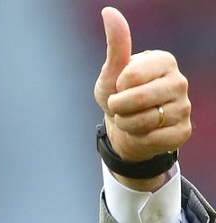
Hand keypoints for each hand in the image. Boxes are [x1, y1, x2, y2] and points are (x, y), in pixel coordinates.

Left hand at [94, 7, 190, 173]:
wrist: (123, 127)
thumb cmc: (118, 95)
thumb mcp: (112, 71)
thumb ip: (115, 44)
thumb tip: (108, 12)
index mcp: (164, 61)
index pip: (131, 76)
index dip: (117, 87)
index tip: (120, 87)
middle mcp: (179, 82)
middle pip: (137, 100)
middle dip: (118, 108)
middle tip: (120, 106)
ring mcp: (184, 107)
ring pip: (144, 122)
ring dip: (126, 124)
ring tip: (130, 119)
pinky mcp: (183, 131)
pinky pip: (153, 139)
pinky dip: (139, 138)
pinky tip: (142, 132)